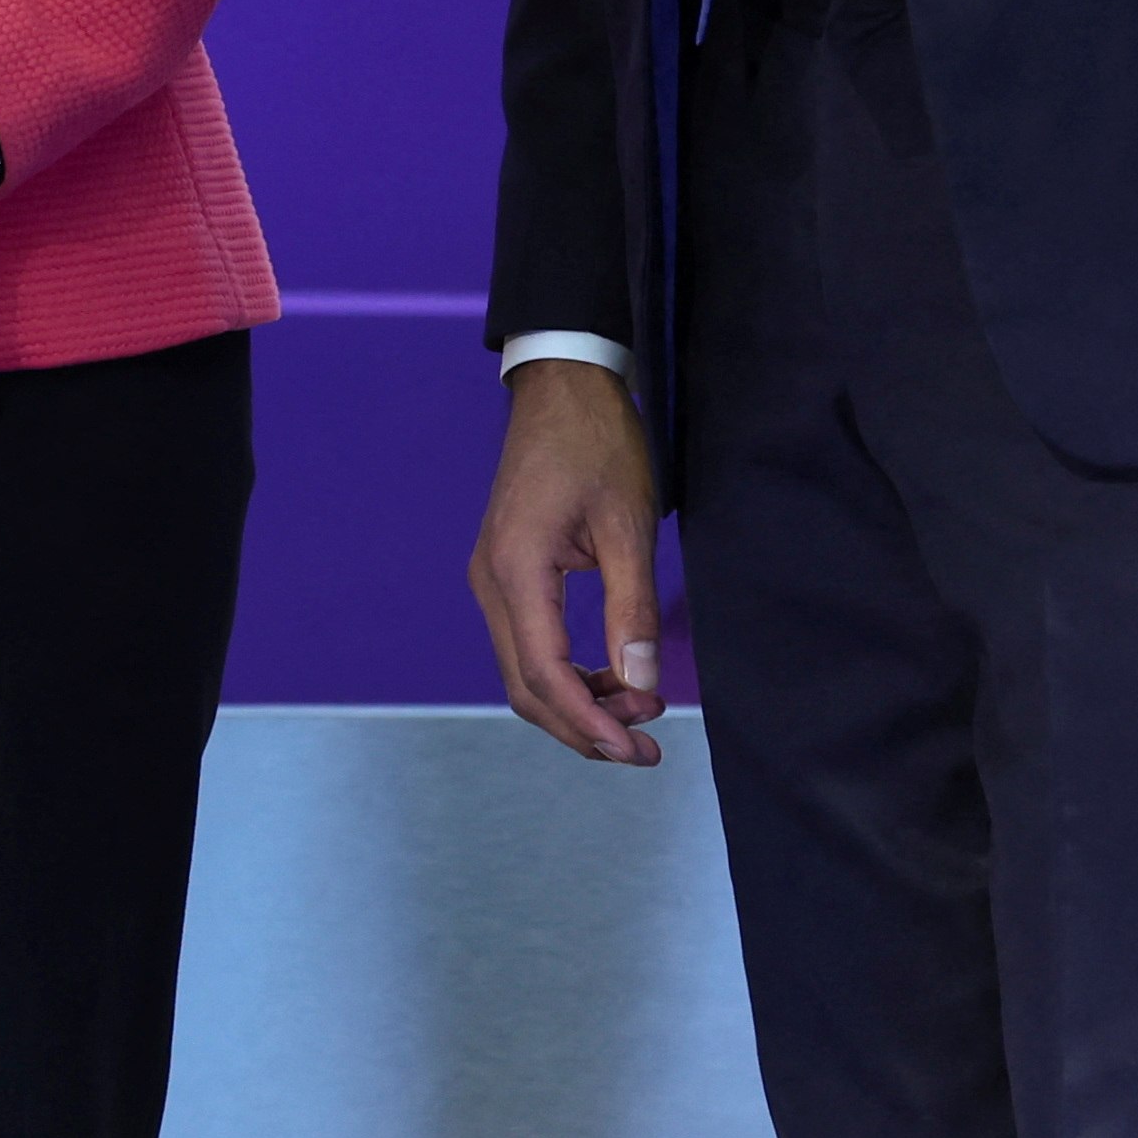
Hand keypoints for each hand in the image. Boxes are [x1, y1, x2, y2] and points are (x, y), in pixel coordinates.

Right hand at [470, 357, 668, 764]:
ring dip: (578, 703)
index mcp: (516, 570)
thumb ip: (632, 609)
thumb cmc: (598, 444)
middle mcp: (491, 582)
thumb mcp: (628, 526)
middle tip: (646, 744)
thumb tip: (641, 683)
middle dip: (584, 726)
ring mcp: (493, 578)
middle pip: (526, 688)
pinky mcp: (506, 572)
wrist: (563, 387)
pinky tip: (610, 676)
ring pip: (524, 671)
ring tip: (639, 707)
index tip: (637, 750)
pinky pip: (528, 644)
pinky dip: (567, 674)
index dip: (590, 724)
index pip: (544, 675)